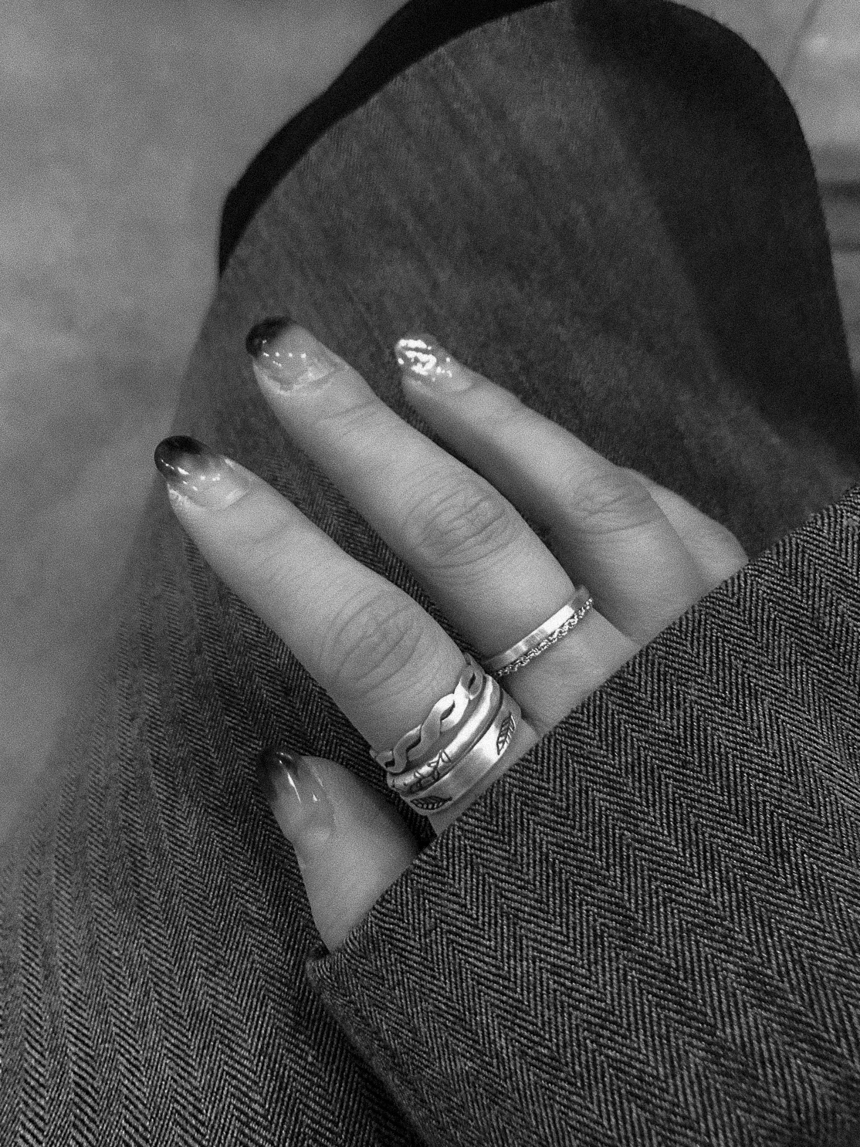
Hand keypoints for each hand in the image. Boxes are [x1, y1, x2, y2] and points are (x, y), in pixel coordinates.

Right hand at [154, 321, 747, 951]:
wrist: (801, 1020)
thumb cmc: (616, 1008)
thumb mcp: (462, 984)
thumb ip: (362, 885)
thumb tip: (285, 767)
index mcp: (520, 805)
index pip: (371, 647)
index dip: (272, 552)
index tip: (193, 475)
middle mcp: (612, 716)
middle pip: (471, 543)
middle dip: (360, 440)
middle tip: (282, 355)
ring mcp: (698, 670)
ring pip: (591, 509)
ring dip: (491, 421)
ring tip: (407, 356)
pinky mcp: (759, 653)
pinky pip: (686, 534)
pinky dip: (605, 476)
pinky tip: (541, 436)